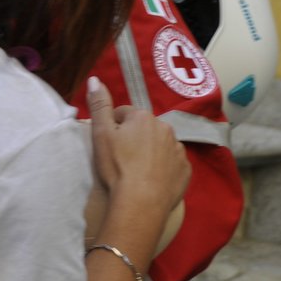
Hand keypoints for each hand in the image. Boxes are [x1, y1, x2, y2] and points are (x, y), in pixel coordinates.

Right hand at [85, 77, 189, 221]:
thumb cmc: (117, 166)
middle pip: (144, 128)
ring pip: (160, 145)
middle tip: (122, 158)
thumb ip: (99, 105)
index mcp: (143, 117)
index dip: (113, 127)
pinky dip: (164, 168)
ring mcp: (178, 149)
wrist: (141, 202)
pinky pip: (172, 164)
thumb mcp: (101, 134)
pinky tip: (152, 181)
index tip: (108, 144)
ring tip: (137, 171)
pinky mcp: (185, 170)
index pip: (124, 114)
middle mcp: (165, 128)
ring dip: (150, 152)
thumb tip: (95, 78)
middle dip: (134, 138)